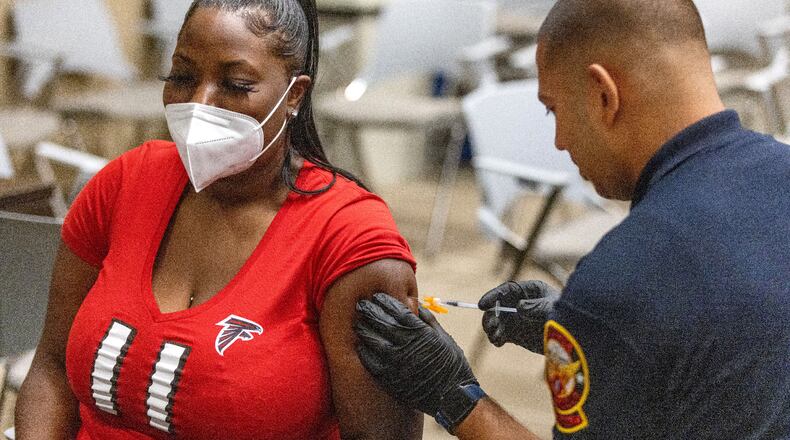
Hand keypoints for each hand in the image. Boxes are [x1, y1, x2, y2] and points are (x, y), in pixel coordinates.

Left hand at [354, 293, 476, 417]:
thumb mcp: (443, 337)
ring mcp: (397, 363)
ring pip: (373, 341)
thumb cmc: (451, 364)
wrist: (452, 397)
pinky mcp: (391, 379)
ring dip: (364, 329)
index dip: (385, 301)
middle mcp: (406, 345)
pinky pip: (372, 363)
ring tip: (357, 323)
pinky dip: (365, 352)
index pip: (397, 311)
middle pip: (381, 322)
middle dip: (370, 311)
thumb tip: (415, 304)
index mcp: (420, 332)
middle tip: (360, 304)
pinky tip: (361, 345)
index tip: (377, 296)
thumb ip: (427, 319)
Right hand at [478, 280, 559, 352]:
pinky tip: (498, 342)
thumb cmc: (567, 318)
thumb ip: (537, 306)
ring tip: (496, 337)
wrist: (574, 339)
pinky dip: (496, 338)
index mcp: (529, 291)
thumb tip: (519, 307)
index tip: (482, 305)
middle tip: (491, 327)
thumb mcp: (554, 308)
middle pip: (497, 306)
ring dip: (492, 328)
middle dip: (490, 315)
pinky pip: (501, 335)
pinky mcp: (515, 334)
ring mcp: (516, 319)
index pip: (506, 290)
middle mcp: (519, 303)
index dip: (492, 296)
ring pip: (496, 321)